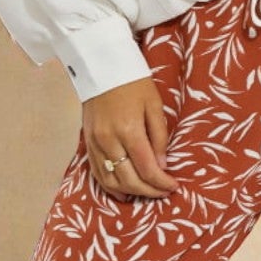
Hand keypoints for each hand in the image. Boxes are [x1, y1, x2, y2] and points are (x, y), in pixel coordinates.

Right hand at [83, 76, 178, 198]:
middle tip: (163, 192)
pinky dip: (110, 186)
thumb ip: (159, 137)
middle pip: (130, 180)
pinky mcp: (87, 142)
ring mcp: (95, 143)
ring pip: (112, 181)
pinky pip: (97, 172)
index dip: (162, 183)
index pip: (147, 169)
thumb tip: (162, 165)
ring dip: (131, 192)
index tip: (173, 186)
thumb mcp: (154, 105)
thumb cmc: (133, 83)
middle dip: (149, 191)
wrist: (102, 66)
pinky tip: (123, 192)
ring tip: (146, 193)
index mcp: (129, 130)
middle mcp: (109, 141)